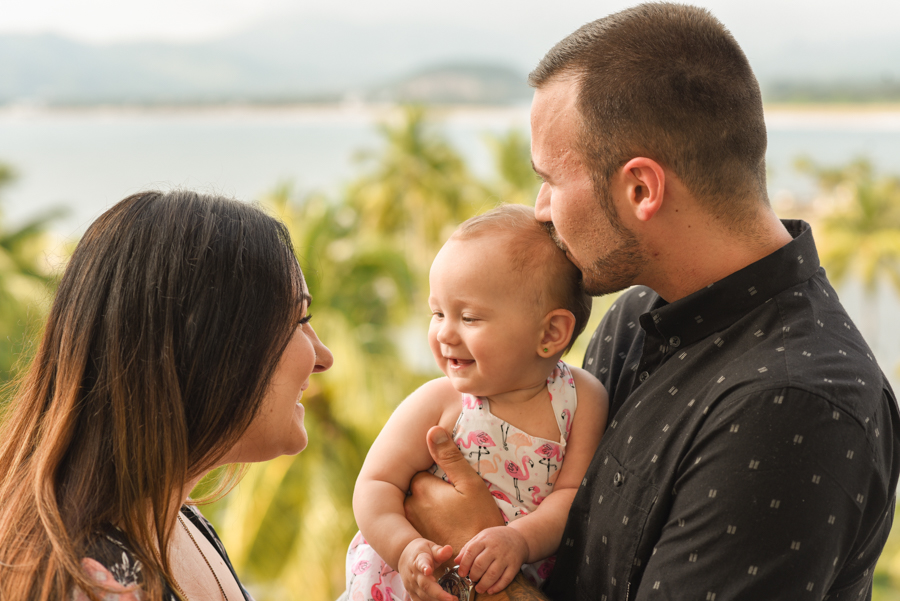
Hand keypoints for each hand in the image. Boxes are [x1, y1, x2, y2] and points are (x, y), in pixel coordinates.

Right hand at [399, 538, 455, 600]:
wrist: (403, 556)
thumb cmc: (421, 551)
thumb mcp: (430, 547)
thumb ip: (439, 551)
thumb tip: (449, 549)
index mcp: (419, 560)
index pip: (421, 563)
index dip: (424, 567)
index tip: (428, 570)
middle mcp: (414, 574)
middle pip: (425, 585)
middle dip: (438, 594)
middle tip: (451, 598)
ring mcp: (412, 585)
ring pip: (423, 596)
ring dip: (437, 600)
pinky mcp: (412, 593)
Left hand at [404, 426, 504, 552]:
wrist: (477, 563)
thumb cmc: (479, 521)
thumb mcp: (471, 485)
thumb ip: (450, 457)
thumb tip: (432, 430)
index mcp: (422, 488)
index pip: (419, 469)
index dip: (432, 471)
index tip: (444, 478)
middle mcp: (410, 506)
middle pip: (413, 487)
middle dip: (426, 488)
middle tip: (445, 496)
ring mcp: (410, 525)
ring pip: (412, 505)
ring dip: (423, 505)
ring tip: (443, 511)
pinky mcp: (414, 540)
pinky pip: (413, 523)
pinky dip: (422, 522)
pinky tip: (439, 525)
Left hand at [455, 526, 528, 594]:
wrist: (519, 537)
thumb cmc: (496, 538)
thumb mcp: (481, 537)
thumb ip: (468, 548)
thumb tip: (456, 561)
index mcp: (485, 539)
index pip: (471, 552)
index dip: (464, 565)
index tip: (461, 573)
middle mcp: (495, 548)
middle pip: (480, 564)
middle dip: (473, 575)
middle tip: (471, 580)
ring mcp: (506, 557)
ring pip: (493, 574)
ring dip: (484, 584)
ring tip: (479, 588)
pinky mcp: (514, 565)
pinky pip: (506, 579)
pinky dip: (497, 587)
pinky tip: (491, 590)